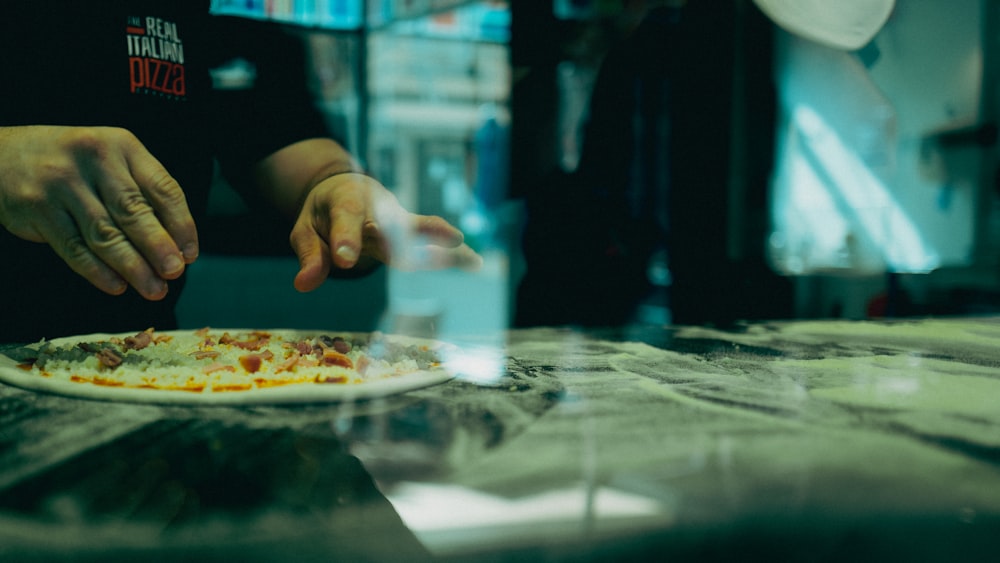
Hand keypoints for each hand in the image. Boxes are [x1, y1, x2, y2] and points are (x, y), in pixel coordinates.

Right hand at [0, 126, 197, 299]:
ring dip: (133, 267)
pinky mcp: (38, 208)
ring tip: (153, 289)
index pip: (162, 188)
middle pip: (134, 212)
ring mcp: (62, 183)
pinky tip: (116, 285)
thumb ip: (141, 193)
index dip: (181, 224)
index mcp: (122, 146)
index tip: (190, 253)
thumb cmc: (73, 164)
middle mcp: (93, 159)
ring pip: (105, 234)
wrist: (2, 154)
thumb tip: (177, 244)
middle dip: (159, 248)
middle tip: (175, 272)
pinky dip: (98, 271)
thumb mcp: (111, 161)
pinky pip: (74, 247)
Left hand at [289, 172, 482, 291]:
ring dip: (441, 244)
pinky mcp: (411, 228)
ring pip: (419, 232)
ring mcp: (397, 219)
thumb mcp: (305, 229)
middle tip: (412, 252)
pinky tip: (475, 262)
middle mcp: (376, 210)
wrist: (346, 186)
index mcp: (344, 204)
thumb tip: (304, 285)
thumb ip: (309, 255)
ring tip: (466, 255)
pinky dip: (451, 251)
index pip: (345, 221)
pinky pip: (431, 238)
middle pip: (389, 225)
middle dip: (401, 239)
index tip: (345, 259)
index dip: (345, 240)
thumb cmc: (324, 212)